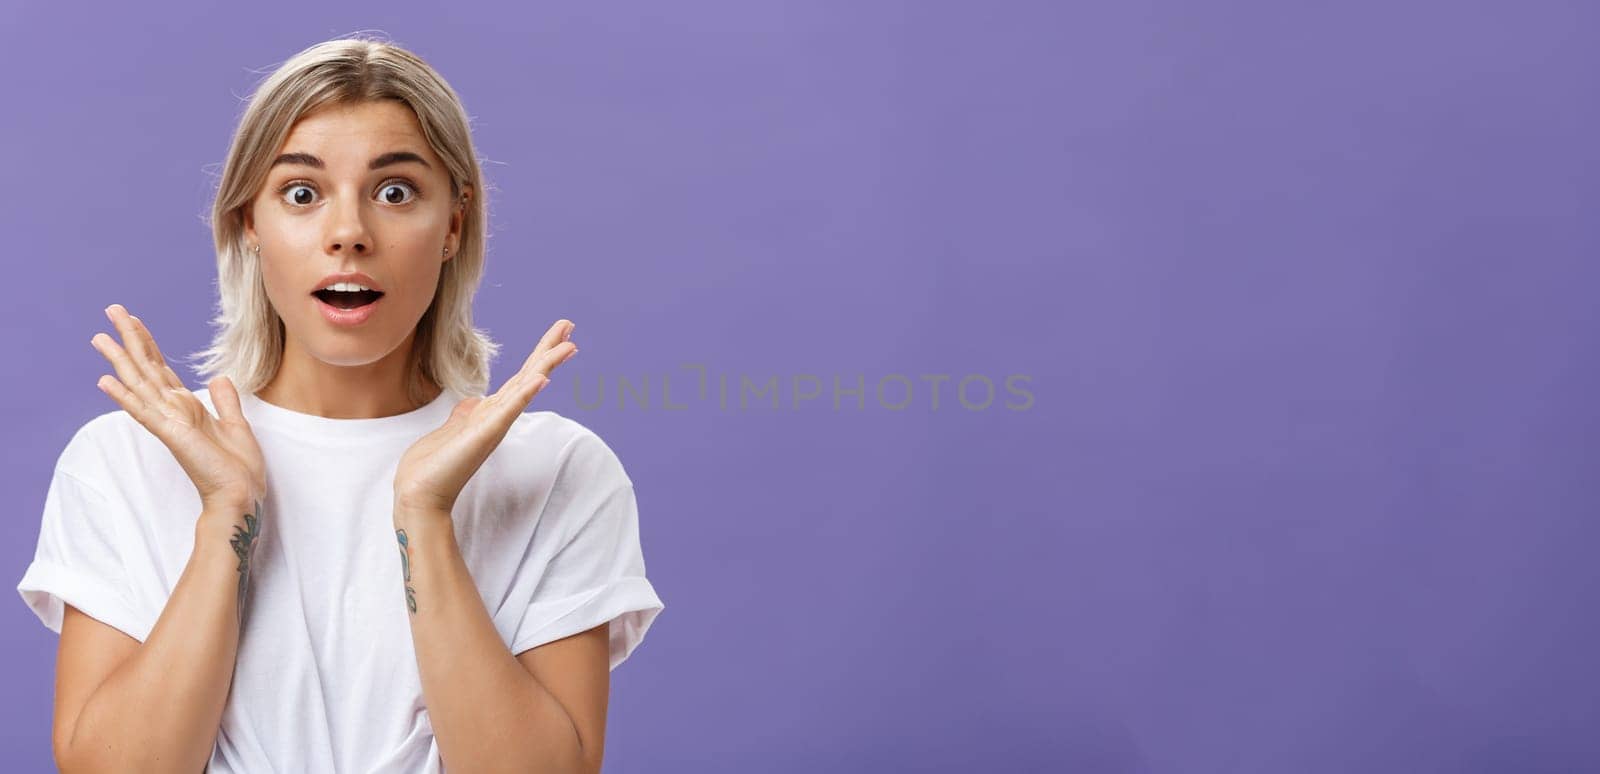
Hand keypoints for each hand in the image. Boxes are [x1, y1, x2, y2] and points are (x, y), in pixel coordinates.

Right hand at [91, 304, 267, 510]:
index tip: (133, 319)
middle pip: (146, 368)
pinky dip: (125, 397)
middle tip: (112, 310)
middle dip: (130, 338)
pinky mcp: (171, 435)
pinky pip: (145, 412)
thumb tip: (217, 378)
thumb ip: (224, 401)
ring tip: (99, 337)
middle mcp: (173, 411)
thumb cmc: (238, 467)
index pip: (161, 368)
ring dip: (120, 360)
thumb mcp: (236, 425)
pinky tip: (105, 381)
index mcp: (187, 407)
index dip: (148, 343)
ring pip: (140, 384)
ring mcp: (169, 423)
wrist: (241, 495)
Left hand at [393, 319, 578, 515]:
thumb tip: (474, 400)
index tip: (558, 333)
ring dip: (547, 365)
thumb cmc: (433, 465)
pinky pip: (510, 410)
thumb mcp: (452, 427)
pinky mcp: (486, 434)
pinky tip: (541, 378)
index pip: (520, 377)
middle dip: (549, 349)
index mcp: (490, 412)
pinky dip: (526, 394)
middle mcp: (497, 416)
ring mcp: (494, 424)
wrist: (419, 493)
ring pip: (526, 387)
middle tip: (568, 324)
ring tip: (569, 346)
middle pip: (529, 375)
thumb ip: (466, 412)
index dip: (538, 354)